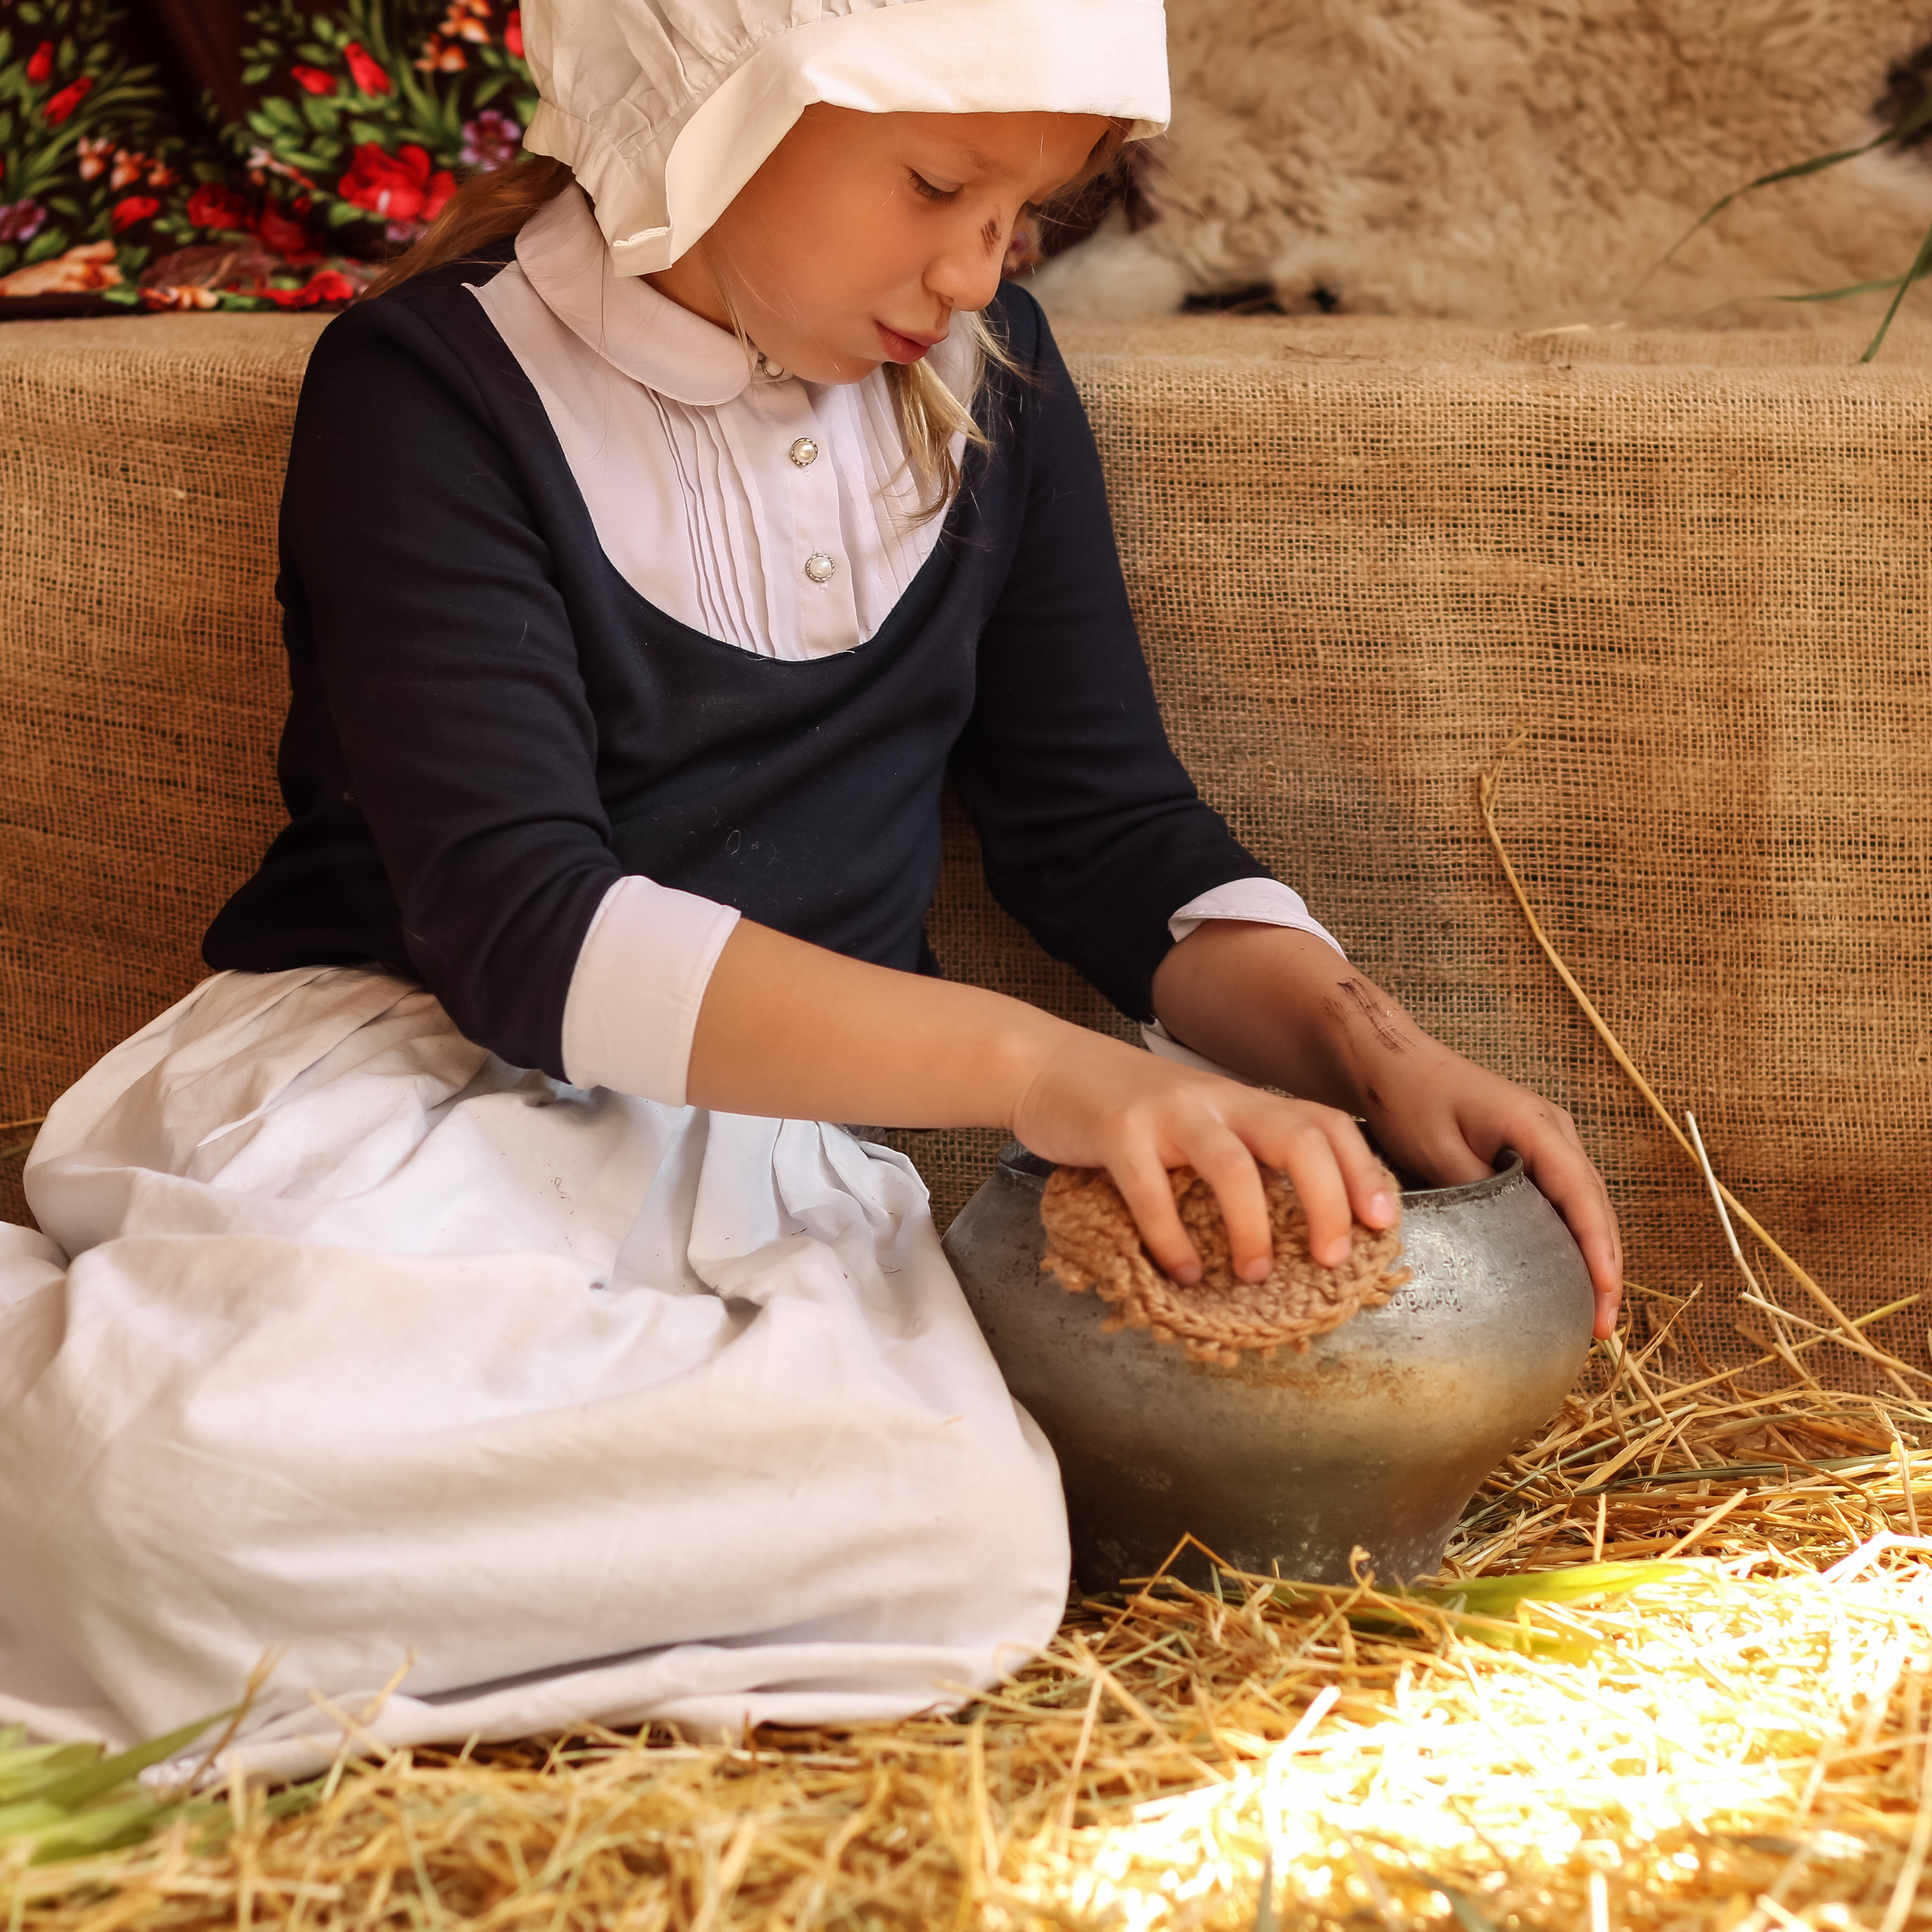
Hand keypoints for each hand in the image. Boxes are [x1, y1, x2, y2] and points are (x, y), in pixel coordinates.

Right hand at [688, 920, 1393, 1283]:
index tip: (1384, 1225)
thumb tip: (1308, 1227)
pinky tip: (1182, 1271)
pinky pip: (1152, 1187)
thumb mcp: (1203, 1124)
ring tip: (1255, 1273)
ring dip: (1253, 1223)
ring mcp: (1169, 1112)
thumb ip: (1248, 1157)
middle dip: (1329, 1199)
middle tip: (1332, 1259)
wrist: (1047, 1067)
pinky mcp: (1117, 1130)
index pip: (1328, 1126)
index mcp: (1248, 1103)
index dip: (1364, 1173)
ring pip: (1231, 1163)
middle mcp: (1220, 1100)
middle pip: (1298, 1139)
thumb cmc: (1135, 1113)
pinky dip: (1172, 1234)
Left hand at [1150, 922, 1622, 1338]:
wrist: (1388, 1063)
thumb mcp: (1435, 1152)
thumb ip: (1478, 1196)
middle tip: (1601, 1328)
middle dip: (1604, 1266)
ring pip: (1584, 1205)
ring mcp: (1548, 1138)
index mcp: (1536, 1126)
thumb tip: (1509, 1251)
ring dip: (1591, 1256)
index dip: (1597, 1248)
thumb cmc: (1407, 1101)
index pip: (1580, 1195)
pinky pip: (1563, 1199)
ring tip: (1591, 1315)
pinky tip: (1566, 1277)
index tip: (1605, 1294)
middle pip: (1594, 1205)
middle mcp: (1554, 1129)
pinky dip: (1571, 1238)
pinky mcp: (1532, 1150)